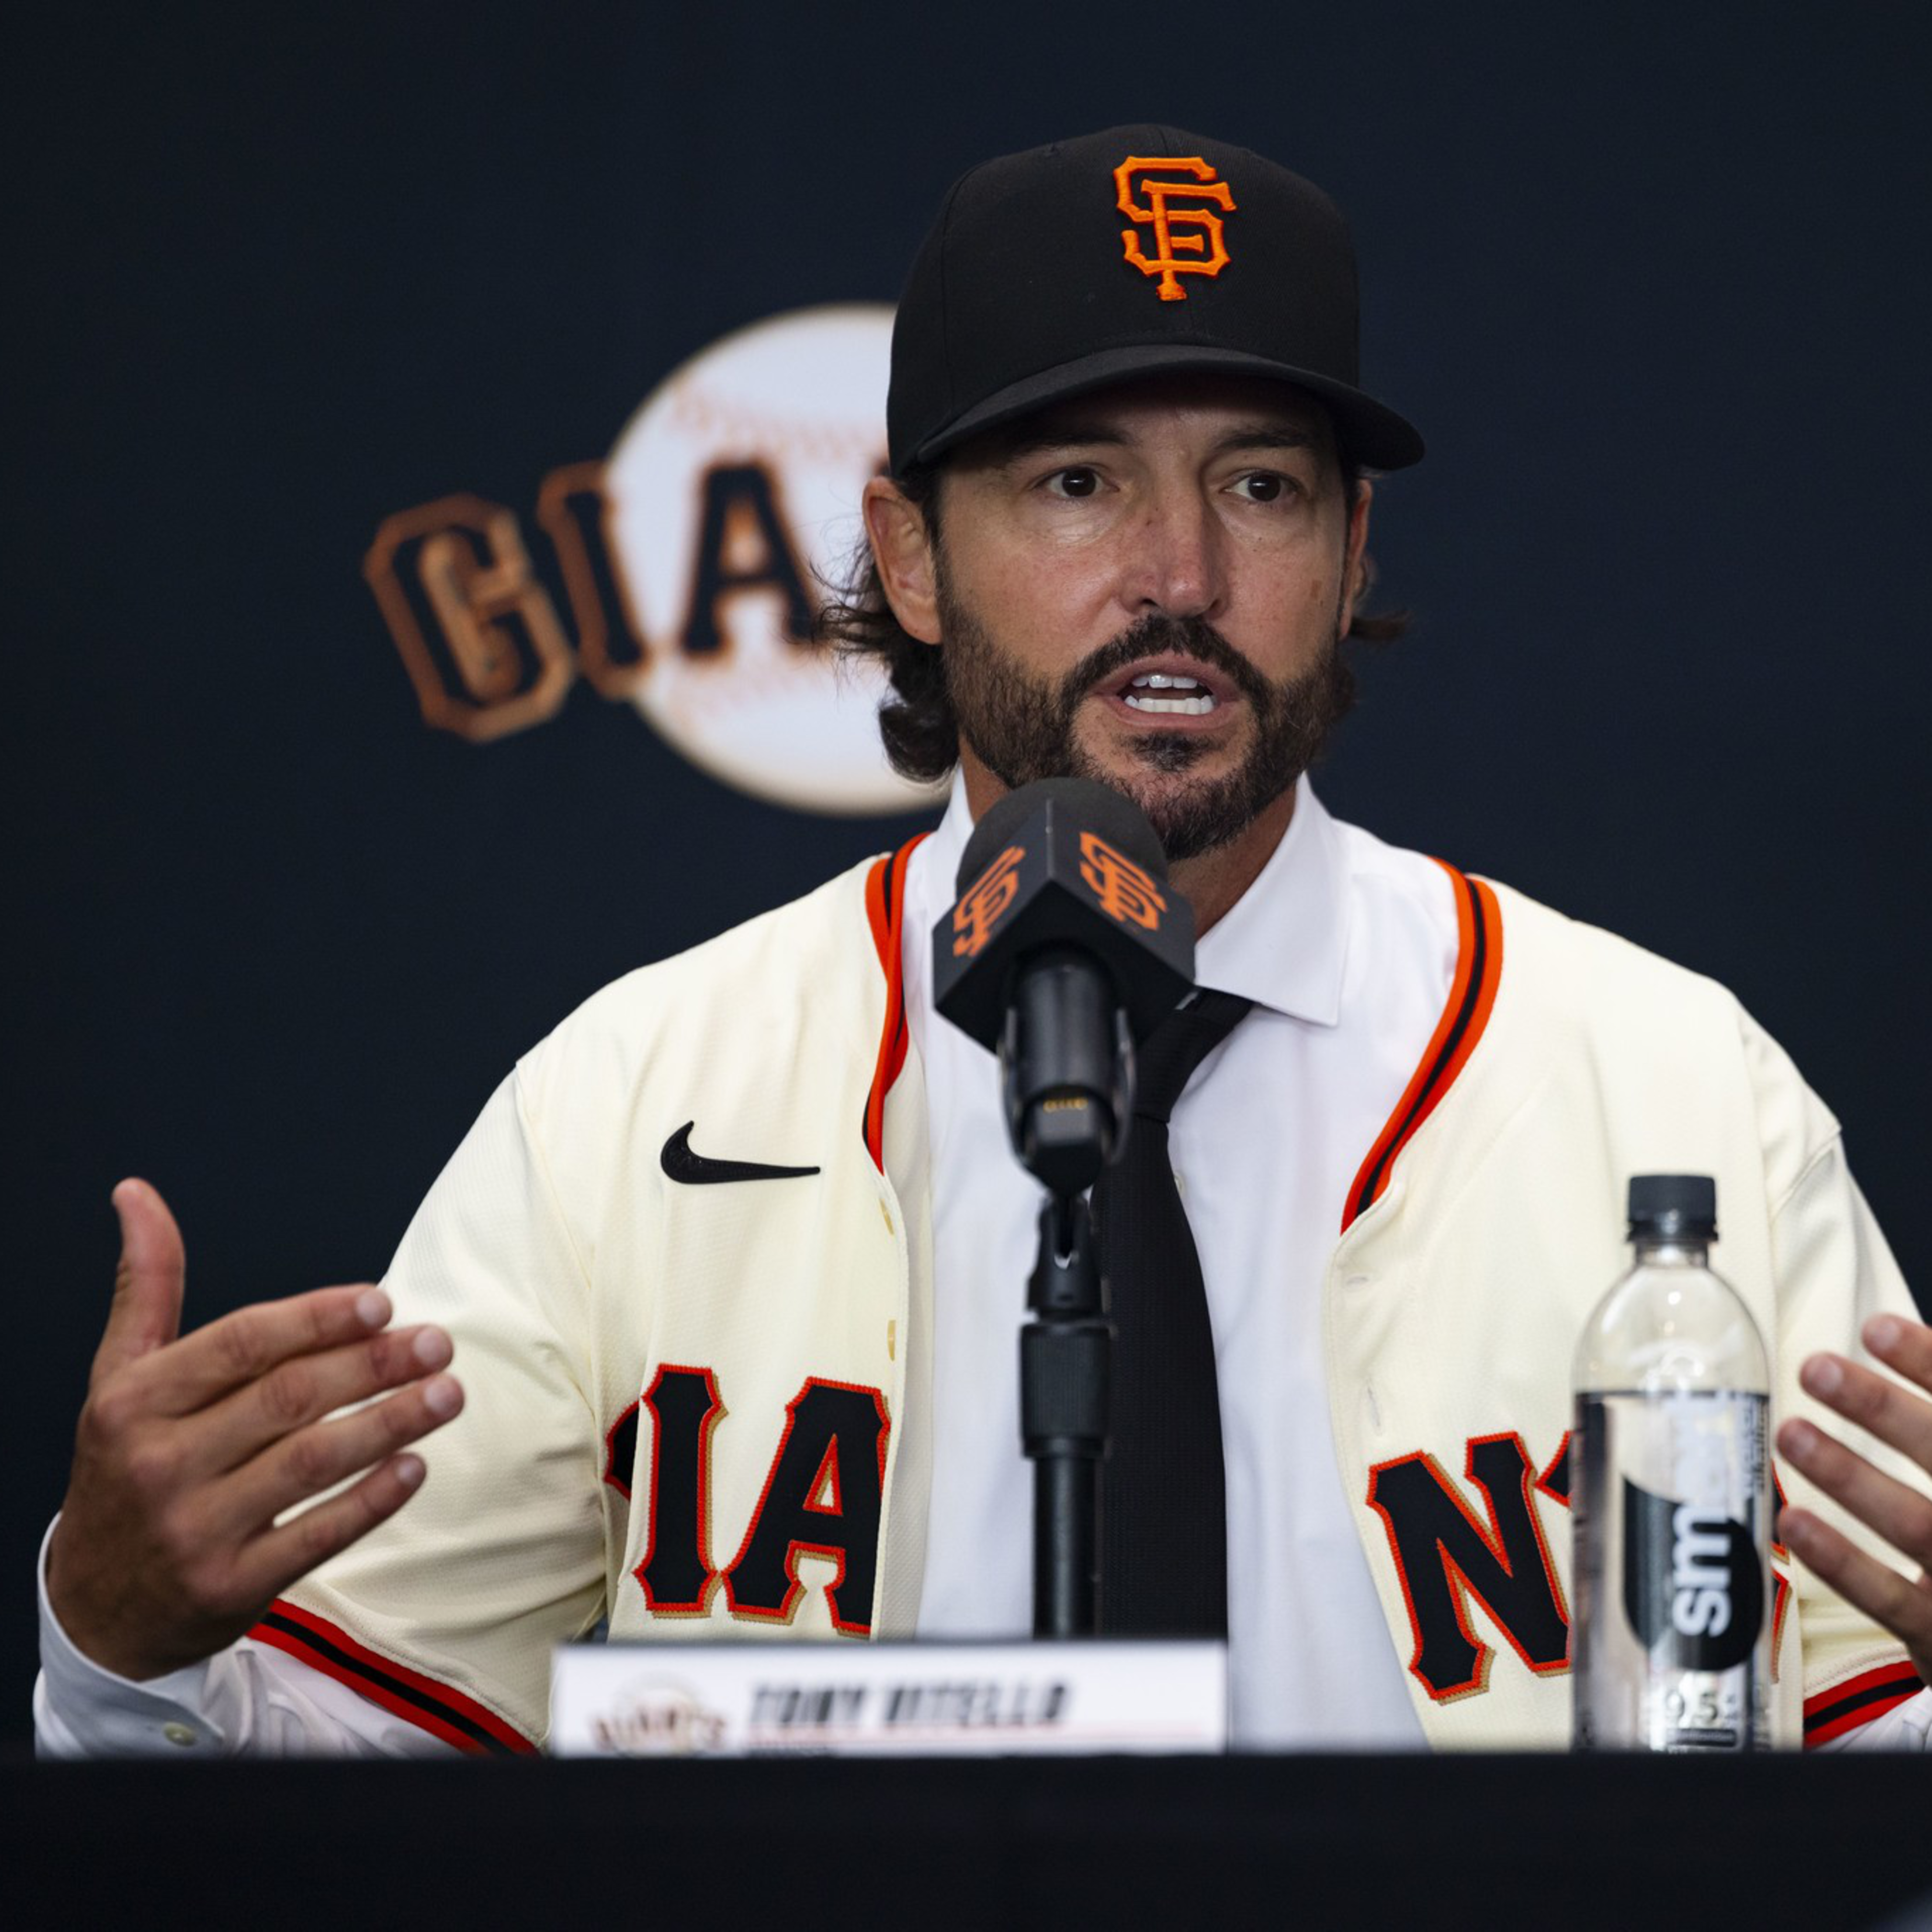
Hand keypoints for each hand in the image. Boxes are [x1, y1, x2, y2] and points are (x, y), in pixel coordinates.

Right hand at [47, 1179, 464, 1681]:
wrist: (94, 1605)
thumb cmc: (123, 1467)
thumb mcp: (117, 1376)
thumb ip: (146, 1285)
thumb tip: (138, 1193)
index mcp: (134, 1401)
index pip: (241, 1345)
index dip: (316, 1319)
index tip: (383, 1303)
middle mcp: (158, 1463)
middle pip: (286, 1399)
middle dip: (372, 1365)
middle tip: (437, 1342)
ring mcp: (194, 1530)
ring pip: (311, 1463)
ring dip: (390, 1423)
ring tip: (447, 1394)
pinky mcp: (229, 1587)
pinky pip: (317, 1537)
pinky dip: (371, 1500)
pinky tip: (415, 1466)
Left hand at [1776, 1313, 1931, 1684]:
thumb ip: (1922, 1427)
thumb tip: (1894, 1342)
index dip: (1928, 1363)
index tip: (1874, 1327)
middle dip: (1881, 1412)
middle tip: (1815, 1368)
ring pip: (1915, 1526)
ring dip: (1849, 1477)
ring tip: (1790, 1433)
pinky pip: (1891, 1600)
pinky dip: (1842, 1561)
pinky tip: (1793, 1520)